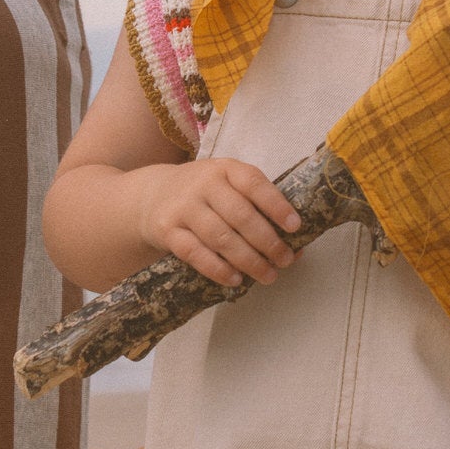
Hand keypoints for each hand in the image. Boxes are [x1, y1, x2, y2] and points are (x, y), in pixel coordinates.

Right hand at [135, 157, 301, 287]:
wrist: (152, 196)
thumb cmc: (204, 194)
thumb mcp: (227, 186)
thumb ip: (258, 210)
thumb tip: (297, 247)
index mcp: (225, 169)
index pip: (254, 183)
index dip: (276, 205)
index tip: (295, 227)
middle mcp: (203, 184)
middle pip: (240, 215)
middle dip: (267, 241)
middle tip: (285, 260)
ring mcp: (183, 207)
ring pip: (221, 237)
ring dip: (248, 260)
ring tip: (268, 275)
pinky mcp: (167, 230)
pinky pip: (196, 253)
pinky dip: (218, 269)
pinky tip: (235, 279)